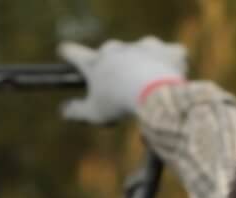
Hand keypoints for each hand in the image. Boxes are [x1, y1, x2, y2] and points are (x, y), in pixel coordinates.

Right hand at [58, 37, 187, 123]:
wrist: (155, 94)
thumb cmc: (119, 104)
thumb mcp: (93, 113)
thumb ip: (76, 112)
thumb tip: (63, 111)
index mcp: (96, 62)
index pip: (74, 53)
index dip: (68, 53)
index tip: (65, 52)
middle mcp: (118, 49)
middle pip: (110, 51)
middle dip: (112, 65)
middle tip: (117, 85)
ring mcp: (145, 46)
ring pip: (141, 51)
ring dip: (142, 62)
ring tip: (148, 84)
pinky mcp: (169, 50)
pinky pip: (172, 53)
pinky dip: (172, 63)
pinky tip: (173, 76)